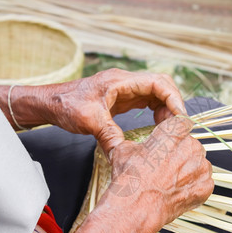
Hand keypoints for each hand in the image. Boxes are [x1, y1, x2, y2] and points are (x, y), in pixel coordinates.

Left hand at [47, 69, 186, 154]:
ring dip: (166, 109)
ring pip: (156, 94)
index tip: (181, 117)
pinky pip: (147, 101)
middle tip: (180, 125)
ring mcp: (125, 89)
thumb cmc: (66, 106)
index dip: (173, 98)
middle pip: (161, 85)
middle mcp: (125, 82)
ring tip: (170, 129)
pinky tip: (159, 126)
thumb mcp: (89, 121)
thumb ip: (110, 134)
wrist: (50, 103)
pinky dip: (157, 112)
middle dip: (173, 103)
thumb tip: (128, 151)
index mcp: (119, 81)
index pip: (157, 82)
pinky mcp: (123, 98)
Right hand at [101, 117, 213, 226]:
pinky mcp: (205, 186)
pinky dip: (192, 186)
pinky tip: (176, 191)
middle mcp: (192, 145)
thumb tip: (136, 146)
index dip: (173, 133)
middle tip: (163, 166)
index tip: (168, 140)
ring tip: (168, 180)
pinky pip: (202, 182)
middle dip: (179, 152)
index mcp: (174, 131)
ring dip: (187, 169)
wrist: (136, 207)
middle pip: (190, 144)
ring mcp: (201, 166)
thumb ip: (138, 142)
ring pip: (197, 163)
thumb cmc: (131, 178)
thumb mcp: (124, 149)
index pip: (181, 123)